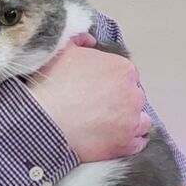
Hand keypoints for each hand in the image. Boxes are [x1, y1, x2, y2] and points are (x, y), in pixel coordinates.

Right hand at [28, 34, 151, 162]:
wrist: (44, 119)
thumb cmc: (53, 83)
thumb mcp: (62, 50)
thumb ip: (80, 40)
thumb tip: (89, 40)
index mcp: (122, 69)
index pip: (125, 73)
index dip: (111, 79)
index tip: (97, 86)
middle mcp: (133, 94)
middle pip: (134, 95)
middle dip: (120, 99)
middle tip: (99, 105)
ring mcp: (132, 121)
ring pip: (142, 120)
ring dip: (130, 120)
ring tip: (110, 124)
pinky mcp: (126, 145)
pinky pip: (138, 143)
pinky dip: (130, 141)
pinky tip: (117, 139)